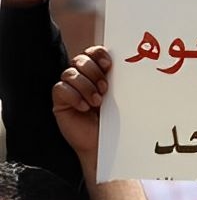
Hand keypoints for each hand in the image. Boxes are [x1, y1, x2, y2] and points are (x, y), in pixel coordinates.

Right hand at [52, 46, 110, 170]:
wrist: (105, 146)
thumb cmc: (116, 124)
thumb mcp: (121, 100)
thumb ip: (121, 83)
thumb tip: (132, 66)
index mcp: (99, 74)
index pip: (93, 53)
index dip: (98, 53)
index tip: (108, 64)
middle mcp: (83, 79)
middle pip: (80, 60)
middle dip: (93, 71)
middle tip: (104, 88)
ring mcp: (70, 89)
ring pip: (70, 73)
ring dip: (85, 86)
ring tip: (97, 102)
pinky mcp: (61, 102)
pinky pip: (60, 88)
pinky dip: (73, 96)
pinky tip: (84, 107)